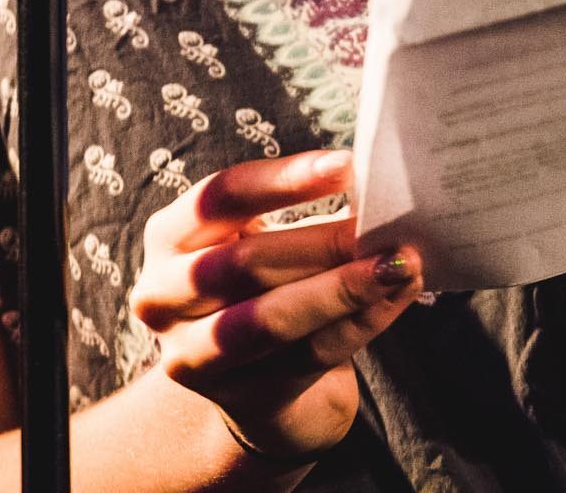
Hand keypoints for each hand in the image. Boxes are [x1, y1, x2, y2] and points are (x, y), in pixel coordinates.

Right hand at [129, 148, 423, 464]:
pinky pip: (310, 356)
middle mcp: (166, 298)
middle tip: (381, 225)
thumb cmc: (258, 282)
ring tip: (399, 264)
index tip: (346, 167)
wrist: (251, 377)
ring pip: (274, 320)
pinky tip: (396, 297)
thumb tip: (368, 183)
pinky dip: (361, 323)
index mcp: (168, 239)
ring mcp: (196, 356)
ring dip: (344, 288)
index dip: (283, 181)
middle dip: (322, 242)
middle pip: (246, 262)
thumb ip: (292, 212)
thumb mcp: (252, 238)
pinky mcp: (241, 398)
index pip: (220, 198)